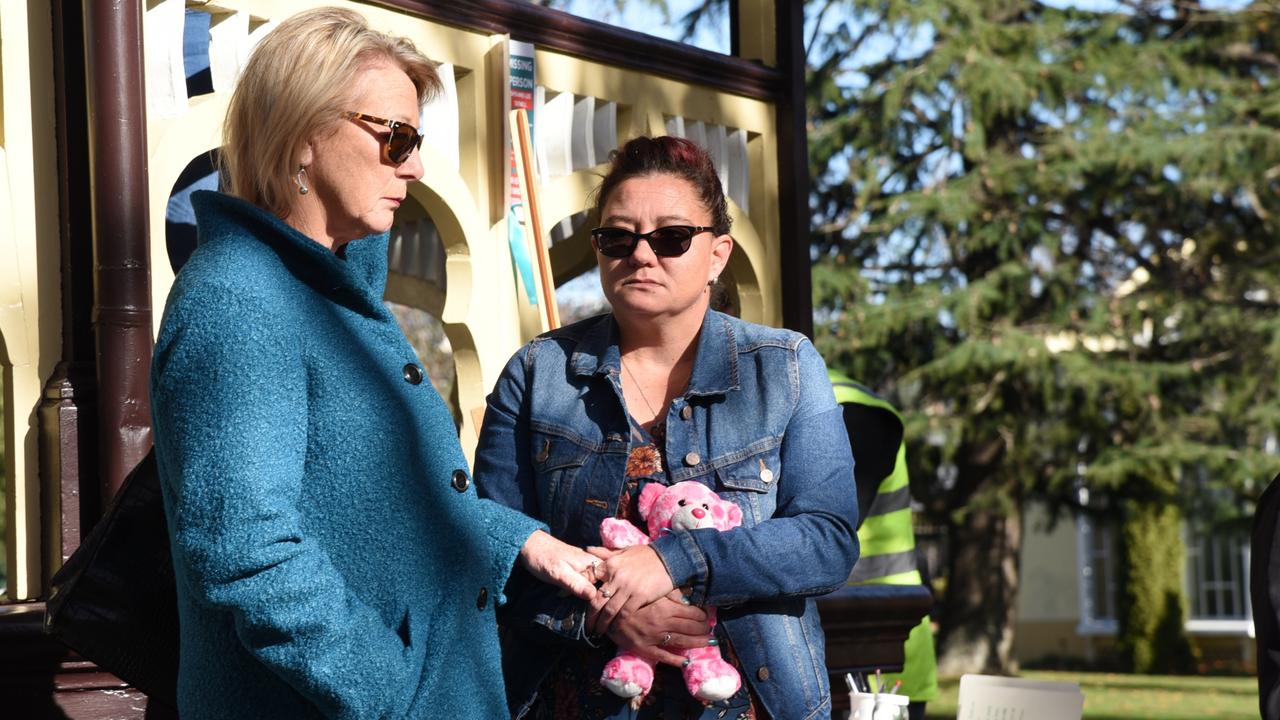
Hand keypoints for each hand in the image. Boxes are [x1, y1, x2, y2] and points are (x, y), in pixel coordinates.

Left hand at [518, 530, 597, 600]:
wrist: (528, 545)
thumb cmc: (543, 559)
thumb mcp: (559, 574)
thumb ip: (576, 584)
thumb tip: (594, 596)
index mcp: (591, 562)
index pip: (606, 583)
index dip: (601, 596)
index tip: (591, 607)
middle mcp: (591, 562)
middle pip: (600, 583)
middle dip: (592, 595)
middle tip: (576, 601)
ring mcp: (583, 564)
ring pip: (591, 582)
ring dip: (583, 592)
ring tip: (570, 598)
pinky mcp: (575, 567)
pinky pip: (583, 579)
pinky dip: (577, 587)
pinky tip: (568, 592)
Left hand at [586, 544, 675, 634]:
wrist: (669, 558)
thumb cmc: (646, 555)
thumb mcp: (624, 550)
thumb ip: (605, 553)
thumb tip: (587, 549)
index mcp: (610, 565)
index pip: (589, 579)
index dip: (580, 591)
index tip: (576, 602)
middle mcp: (616, 577)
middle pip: (596, 601)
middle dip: (591, 617)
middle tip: (588, 627)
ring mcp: (627, 588)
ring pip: (609, 610)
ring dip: (602, 624)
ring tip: (599, 632)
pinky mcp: (639, 597)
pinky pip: (624, 613)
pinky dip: (618, 623)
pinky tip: (615, 629)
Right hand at [588, 589, 709, 666]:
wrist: (604, 612)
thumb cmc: (629, 597)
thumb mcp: (650, 590)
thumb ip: (669, 593)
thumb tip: (689, 597)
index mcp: (663, 606)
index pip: (692, 612)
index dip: (703, 615)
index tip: (708, 616)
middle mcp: (661, 623)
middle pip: (691, 627)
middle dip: (704, 629)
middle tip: (712, 630)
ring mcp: (653, 637)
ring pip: (682, 641)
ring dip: (698, 643)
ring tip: (710, 643)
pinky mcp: (644, 648)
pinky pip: (663, 656)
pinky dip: (675, 660)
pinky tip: (686, 661)